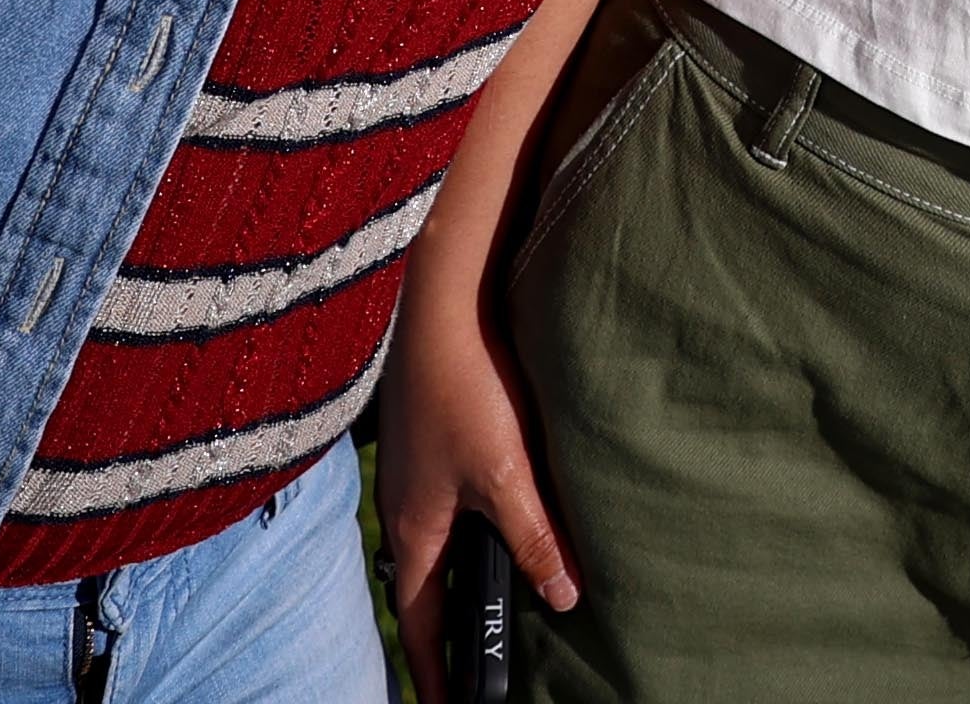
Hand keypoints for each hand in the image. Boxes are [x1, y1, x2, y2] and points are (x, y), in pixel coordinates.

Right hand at [382, 280, 575, 700]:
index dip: (432, 668)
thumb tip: (562, 596)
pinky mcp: (430, 440)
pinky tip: (500, 517)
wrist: (440, 303)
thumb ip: (533, 537)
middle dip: (445, 627)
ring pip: (437, 542)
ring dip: (459, 574)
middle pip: (425, 585)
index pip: (421, 621)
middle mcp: (406, 508)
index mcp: (415, 530)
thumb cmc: (463, 390)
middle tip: (469, 662)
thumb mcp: (505, 474)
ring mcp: (414, 473)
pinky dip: (467, 528)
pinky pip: (445, 505)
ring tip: (491, 598)